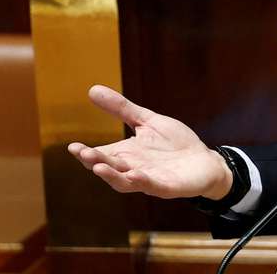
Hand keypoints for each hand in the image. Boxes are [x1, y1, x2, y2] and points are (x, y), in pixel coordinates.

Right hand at [67, 84, 232, 200]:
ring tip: (98, 168)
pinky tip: (135, 175)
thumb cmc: (174, 143)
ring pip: (125, 182)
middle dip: (96, 162)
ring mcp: (150, 180)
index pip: (101, 155)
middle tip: (84, 154)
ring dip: (112, 176)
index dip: (86, 153)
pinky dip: (143, 182)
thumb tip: (92, 89)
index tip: (72, 146)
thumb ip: (122, 109)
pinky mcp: (168, 187)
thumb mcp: (147, 121)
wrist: (205, 161)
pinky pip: (153, 186)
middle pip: (110, 168)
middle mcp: (133, 169)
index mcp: (126, 155)